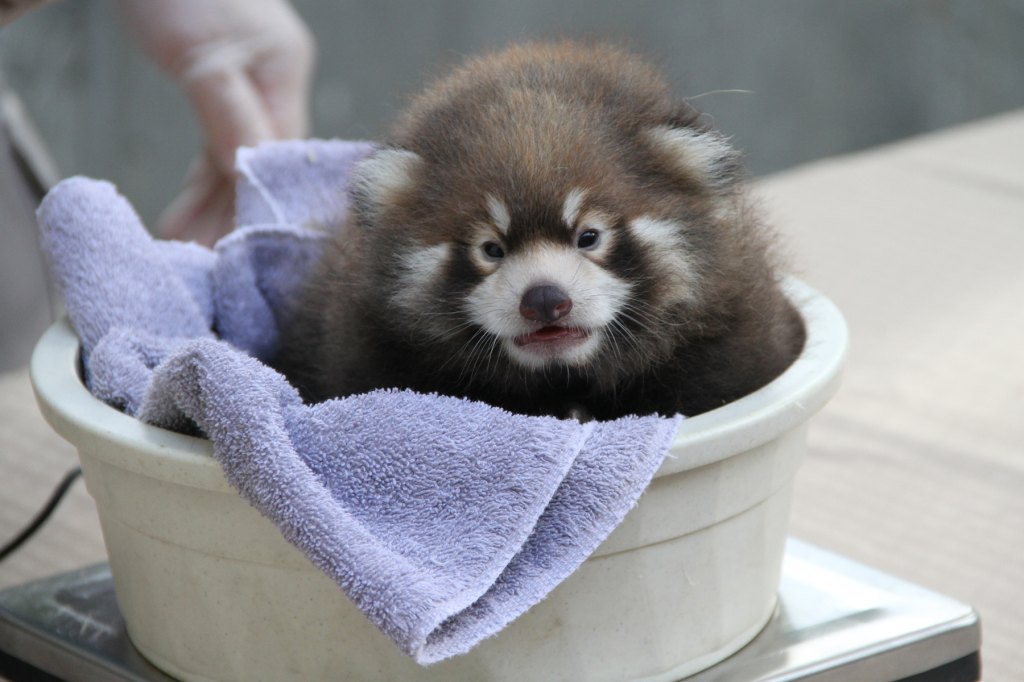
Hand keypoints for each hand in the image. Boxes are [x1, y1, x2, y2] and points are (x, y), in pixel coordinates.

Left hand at [114, 0, 315, 244]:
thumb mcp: (203, 57)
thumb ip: (228, 116)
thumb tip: (249, 177)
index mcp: (286, 72)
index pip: (280, 152)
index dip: (260, 198)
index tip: (238, 244)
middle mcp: (279, 83)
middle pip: (261, 161)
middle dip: (233, 211)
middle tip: (206, 260)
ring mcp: (255, 87)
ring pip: (238, 159)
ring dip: (213, 204)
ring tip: (187, 247)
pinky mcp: (227, 90)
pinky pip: (219, 146)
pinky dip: (203, 180)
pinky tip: (189, 213)